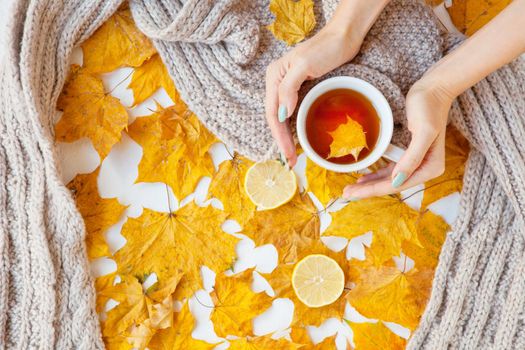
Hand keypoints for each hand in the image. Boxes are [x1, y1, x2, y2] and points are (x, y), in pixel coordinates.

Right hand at [265, 25, 364, 166]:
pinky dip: (294, 128)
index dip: (279, 136)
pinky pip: (293, 113)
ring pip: (283, 118)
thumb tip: (281, 114)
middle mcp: (277, 83)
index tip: (287, 154)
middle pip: (276, 118)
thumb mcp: (304, 65)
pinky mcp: (301, 89)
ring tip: (292, 156)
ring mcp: (288, 87)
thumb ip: (288, 87)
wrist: (343, 37)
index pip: (272, 113)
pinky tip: (298, 138)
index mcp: (274, 77)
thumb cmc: (325, 47)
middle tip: (290, 162)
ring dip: (287, 137)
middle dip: (281, 141)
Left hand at [343, 80, 453, 198]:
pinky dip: (377, 175)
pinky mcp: (408, 153)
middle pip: (391, 185)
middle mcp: (425, 169)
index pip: (397, 185)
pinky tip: (364, 178)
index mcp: (431, 168)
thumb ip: (412, 158)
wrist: (434, 89)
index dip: (374, 190)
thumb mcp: (423, 132)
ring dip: (371, 184)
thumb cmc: (429, 107)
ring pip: (389, 179)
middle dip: (369, 190)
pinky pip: (390, 169)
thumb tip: (397, 181)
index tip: (354, 193)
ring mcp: (417, 162)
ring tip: (351, 188)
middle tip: (346, 193)